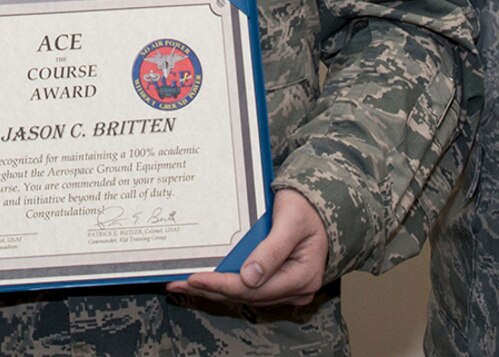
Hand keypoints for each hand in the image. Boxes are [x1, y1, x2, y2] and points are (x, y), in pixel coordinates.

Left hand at [168, 188, 327, 308]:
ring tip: (183, 282)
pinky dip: (226, 283)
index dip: (222, 285)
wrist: (320, 202)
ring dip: (215, 289)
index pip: (254, 289)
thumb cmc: (306, 207)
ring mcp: (286, 287)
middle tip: (178, 282)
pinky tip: (205, 278)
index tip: (194, 278)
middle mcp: (295, 289)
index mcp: (302, 277)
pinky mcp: (277, 281)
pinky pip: (248, 287)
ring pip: (244, 294)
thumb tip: (249, 278)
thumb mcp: (290, 222)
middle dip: (211, 289)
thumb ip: (272, 250)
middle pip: (246, 295)